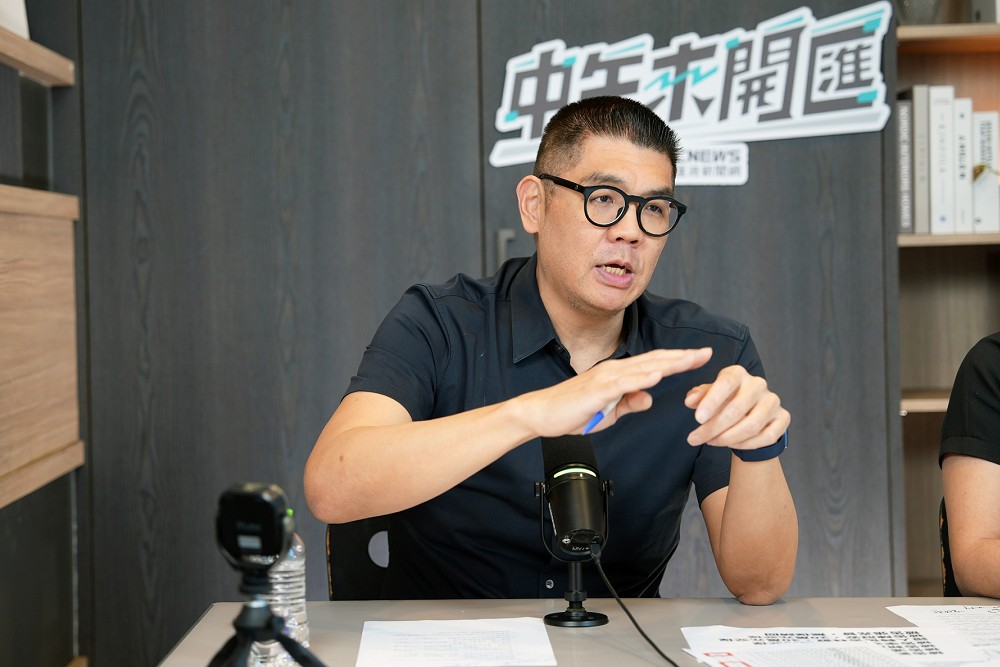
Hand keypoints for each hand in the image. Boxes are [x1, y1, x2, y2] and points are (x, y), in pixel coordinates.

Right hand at [518, 347, 712, 436]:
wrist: (542, 414)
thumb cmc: (572, 413)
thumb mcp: (609, 412)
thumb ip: (629, 403)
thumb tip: (649, 398)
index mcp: (618, 374)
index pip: (654, 363)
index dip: (678, 360)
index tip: (700, 357)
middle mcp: (614, 370)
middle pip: (655, 360)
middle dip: (682, 357)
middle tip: (707, 353)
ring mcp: (606, 377)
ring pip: (644, 367)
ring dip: (669, 363)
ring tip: (692, 359)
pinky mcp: (597, 390)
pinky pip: (624, 382)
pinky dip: (642, 378)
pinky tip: (659, 375)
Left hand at [684, 365, 788, 450]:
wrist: (748, 413)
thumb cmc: (724, 401)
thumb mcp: (708, 396)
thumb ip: (698, 396)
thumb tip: (690, 400)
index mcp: (738, 373)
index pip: (726, 383)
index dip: (712, 401)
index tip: (697, 418)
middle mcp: (758, 384)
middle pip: (737, 409)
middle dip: (713, 427)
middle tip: (695, 439)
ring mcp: (773, 401)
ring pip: (751, 425)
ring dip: (728, 438)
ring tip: (710, 442)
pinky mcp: (783, 417)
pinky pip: (766, 436)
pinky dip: (746, 444)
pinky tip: (731, 445)